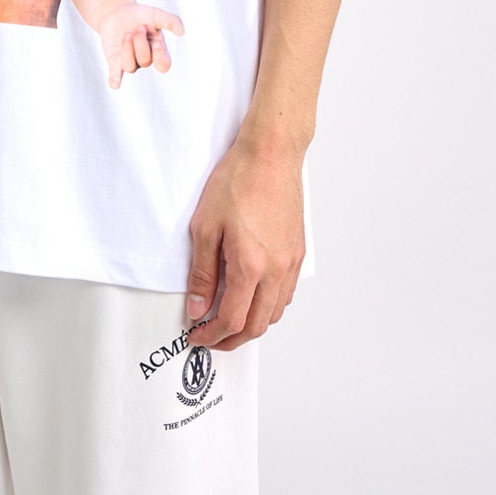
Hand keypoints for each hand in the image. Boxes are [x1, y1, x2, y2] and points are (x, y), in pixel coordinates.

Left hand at [93, 2, 183, 87]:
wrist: (117, 11)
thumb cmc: (139, 15)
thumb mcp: (156, 15)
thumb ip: (170, 21)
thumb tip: (182, 31)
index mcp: (157, 50)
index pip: (163, 65)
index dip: (160, 57)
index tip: (156, 42)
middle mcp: (144, 59)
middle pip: (145, 61)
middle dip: (141, 43)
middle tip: (138, 28)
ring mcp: (129, 61)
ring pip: (130, 66)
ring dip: (127, 49)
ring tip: (127, 34)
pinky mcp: (114, 61)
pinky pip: (115, 74)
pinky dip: (115, 79)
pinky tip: (114, 85)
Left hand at [182, 137, 305, 347]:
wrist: (271, 155)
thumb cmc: (238, 181)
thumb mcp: (205, 226)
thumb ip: (202, 272)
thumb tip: (198, 308)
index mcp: (250, 266)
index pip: (232, 320)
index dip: (212, 336)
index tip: (197, 336)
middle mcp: (276, 270)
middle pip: (257, 325)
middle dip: (231, 339)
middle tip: (211, 337)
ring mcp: (291, 263)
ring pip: (275, 313)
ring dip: (252, 324)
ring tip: (229, 318)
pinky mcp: (298, 252)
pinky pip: (286, 293)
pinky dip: (268, 305)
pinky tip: (252, 295)